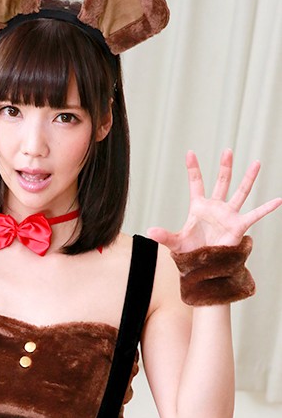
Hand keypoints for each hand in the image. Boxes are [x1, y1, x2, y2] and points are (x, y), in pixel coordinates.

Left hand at [147, 149, 281, 251]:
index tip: (190, 153)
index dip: (193, 169)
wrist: (204, 267)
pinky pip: (255, 215)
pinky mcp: (238, 227)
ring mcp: (228, 215)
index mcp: (199, 207)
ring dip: (248, 178)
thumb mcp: (175, 243)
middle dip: (225, 167)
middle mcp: (216, 208)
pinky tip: (278, 200)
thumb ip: (164, 236)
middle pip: (222, 182)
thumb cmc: (190, 253)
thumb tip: (149, 231)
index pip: (196, 183)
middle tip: (228, 150)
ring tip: (256, 163)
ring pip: (241, 192)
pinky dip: (266, 208)